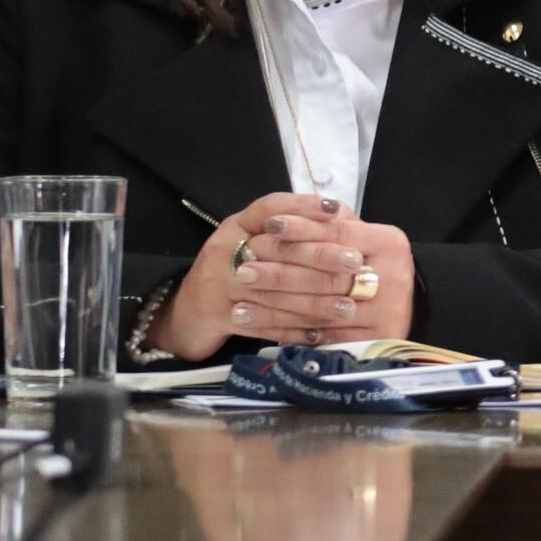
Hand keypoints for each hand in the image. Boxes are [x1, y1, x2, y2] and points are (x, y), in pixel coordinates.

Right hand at [151, 194, 418, 359]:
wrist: (185, 315)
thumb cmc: (233, 276)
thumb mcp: (257, 246)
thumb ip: (293, 233)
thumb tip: (345, 219)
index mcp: (236, 227)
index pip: (269, 207)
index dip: (302, 206)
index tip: (336, 209)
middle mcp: (223, 250)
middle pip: (275, 249)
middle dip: (320, 256)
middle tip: (355, 262)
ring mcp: (216, 284)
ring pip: (272, 292)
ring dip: (314, 301)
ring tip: (348, 307)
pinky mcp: (216, 317)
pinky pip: (261, 325)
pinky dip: (292, 330)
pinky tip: (320, 333)